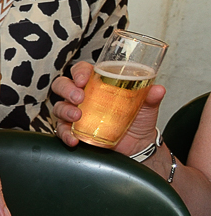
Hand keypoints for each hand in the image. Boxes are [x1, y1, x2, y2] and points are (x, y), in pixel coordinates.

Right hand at [51, 61, 166, 153]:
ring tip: (77, 117)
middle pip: (63, 85)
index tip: (84, 79)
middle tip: (79, 98)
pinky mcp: (75, 131)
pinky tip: (74, 139)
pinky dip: (65, 134)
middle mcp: (84, 97)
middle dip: (67, 89)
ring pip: (59, 106)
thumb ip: (151, 97)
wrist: (138, 145)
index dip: (79, 72)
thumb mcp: (147, 106)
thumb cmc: (138, 119)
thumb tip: (158, 89)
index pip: (81, 70)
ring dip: (65, 110)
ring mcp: (77, 114)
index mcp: (98, 84)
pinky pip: (62, 130)